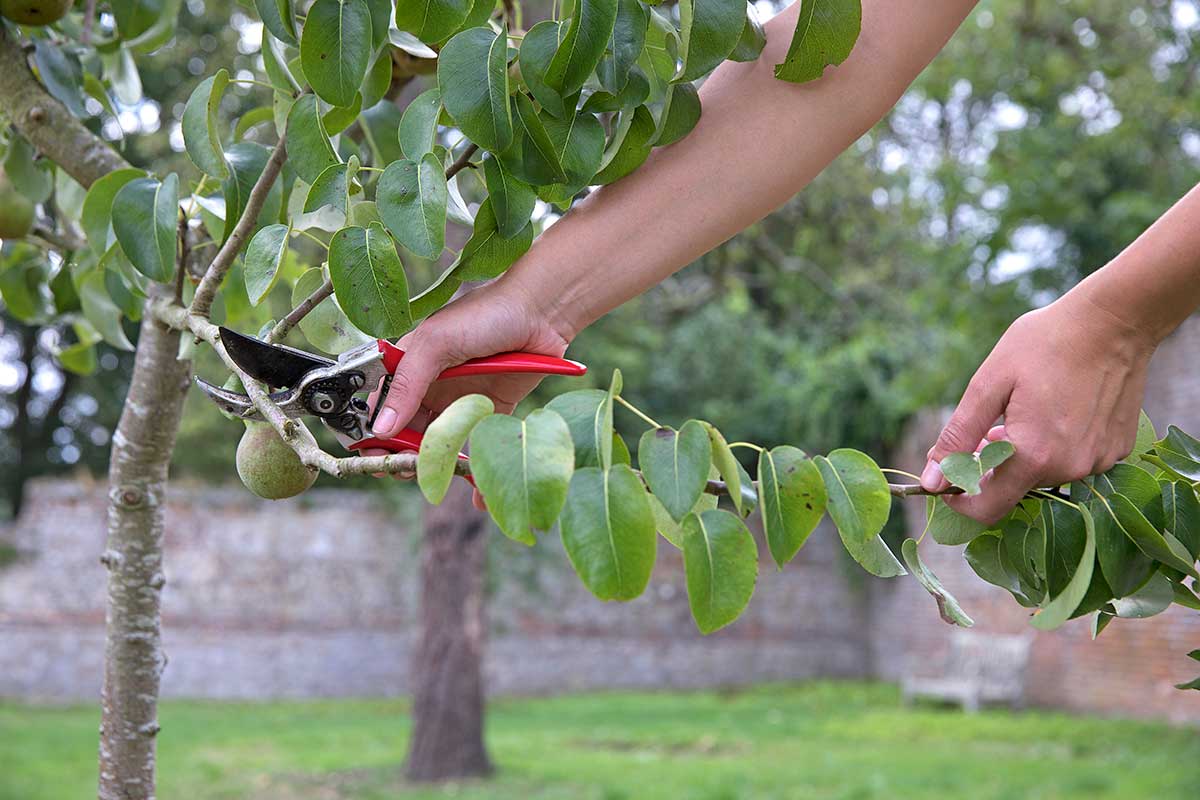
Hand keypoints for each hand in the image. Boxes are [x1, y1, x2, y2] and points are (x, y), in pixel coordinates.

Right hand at [362, 278, 571, 502]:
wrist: (541, 312)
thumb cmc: (484, 315)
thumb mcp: (436, 344)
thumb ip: (408, 384)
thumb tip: (382, 427)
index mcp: (411, 367)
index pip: (383, 407)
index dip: (377, 434)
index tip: (376, 457)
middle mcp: (432, 387)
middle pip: (408, 432)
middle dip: (404, 455)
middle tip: (408, 471)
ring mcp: (461, 401)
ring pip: (441, 443)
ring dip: (438, 467)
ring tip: (439, 481)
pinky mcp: (491, 411)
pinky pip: (477, 444)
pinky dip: (476, 470)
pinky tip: (478, 492)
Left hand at [920, 289, 1157, 523]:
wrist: (1115, 319)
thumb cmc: (1045, 343)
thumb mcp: (989, 384)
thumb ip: (958, 437)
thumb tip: (931, 481)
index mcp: (1034, 455)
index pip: (987, 509)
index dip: (960, 499)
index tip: (947, 478)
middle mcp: (1070, 468)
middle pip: (1015, 488)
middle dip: (989, 468)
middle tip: (984, 429)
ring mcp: (1098, 461)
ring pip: (1043, 475)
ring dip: (1022, 456)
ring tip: (1019, 413)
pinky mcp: (1117, 450)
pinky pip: (1073, 461)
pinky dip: (1053, 447)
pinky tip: (1052, 412)